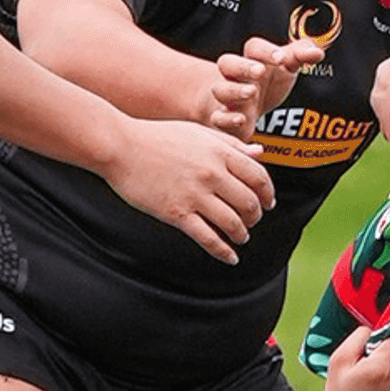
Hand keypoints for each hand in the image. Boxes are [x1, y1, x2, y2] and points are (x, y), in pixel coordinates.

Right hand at [104, 119, 274, 264]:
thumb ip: (231, 144)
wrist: (120, 146)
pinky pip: (207, 238)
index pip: (259, 177)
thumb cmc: (158, 137)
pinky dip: (223, 251)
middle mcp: (212, 173)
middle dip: (256, 216)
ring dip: (242, 234)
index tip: (269, 202)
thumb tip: (260, 154)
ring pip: (232, 223)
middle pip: (249, 203)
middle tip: (253, 221)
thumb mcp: (199, 132)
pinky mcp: (176, 213)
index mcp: (220, 152)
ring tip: (241, 237)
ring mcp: (194, 195)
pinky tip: (230, 257)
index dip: (268, 193)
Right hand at [210, 36, 325, 140]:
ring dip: (234, 90)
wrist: (250, 106)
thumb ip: (302, 55)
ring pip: (220, 89)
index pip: (254, 47)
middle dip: (243, 66)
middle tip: (259, 71)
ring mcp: (228, 96)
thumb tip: (317, 51)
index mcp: (254, 58)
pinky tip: (242, 120)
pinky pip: (218, 117)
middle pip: (227, 62)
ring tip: (252, 93)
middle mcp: (236, 75)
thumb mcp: (287, 66)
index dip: (266, 50)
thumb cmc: (270, 81)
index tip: (282, 58)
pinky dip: (226, 119)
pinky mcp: (225, 118)